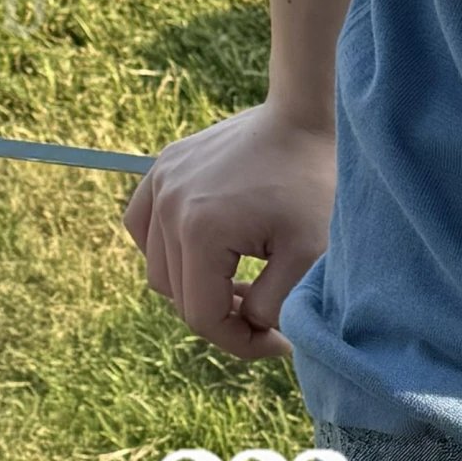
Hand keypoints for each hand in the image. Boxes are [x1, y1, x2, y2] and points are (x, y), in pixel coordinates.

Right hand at [120, 102, 336, 361]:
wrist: (308, 117)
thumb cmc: (317, 186)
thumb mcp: (310, 257)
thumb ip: (275, 305)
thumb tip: (250, 325)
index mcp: (200, 231)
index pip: (202, 317)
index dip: (241, 342)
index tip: (279, 342)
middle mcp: (167, 205)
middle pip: (178, 296)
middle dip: (223, 317)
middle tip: (267, 316)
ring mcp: (159, 182)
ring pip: (158, 266)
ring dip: (196, 286)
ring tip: (244, 284)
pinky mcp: (163, 167)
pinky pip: (145, 227)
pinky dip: (169, 250)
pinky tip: (210, 253)